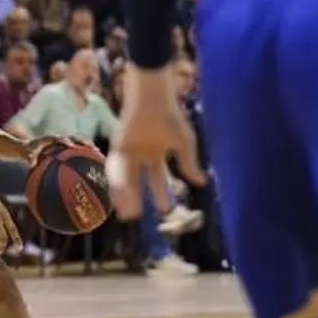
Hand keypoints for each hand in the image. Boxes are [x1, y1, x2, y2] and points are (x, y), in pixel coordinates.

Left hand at [24, 135, 90, 164]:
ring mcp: (64, 141)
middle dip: (84, 142)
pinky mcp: (66, 146)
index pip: (60, 139)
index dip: (66, 141)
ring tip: (99, 154)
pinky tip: (94, 161)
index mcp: (50, 139)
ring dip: (89, 147)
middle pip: (75, 138)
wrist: (27, 147)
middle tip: (93, 148)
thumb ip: (30, 158)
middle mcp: (59, 138)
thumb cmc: (27, 152)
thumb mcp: (27, 155)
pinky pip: (78, 148)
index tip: (72, 146)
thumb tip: (31, 164)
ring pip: (79, 142)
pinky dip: (86, 152)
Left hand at [106, 67, 206, 219]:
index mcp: (157, 153)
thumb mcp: (184, 144)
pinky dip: (117, 182)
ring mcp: (129, 151)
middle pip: (138, 181)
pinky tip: (118, 196)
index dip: (161, 194)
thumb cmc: (171, 118)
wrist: (153, 99)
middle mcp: (141, 154)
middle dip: (137, 199)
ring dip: (125, 196)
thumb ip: (189, 164)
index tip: (164, 210)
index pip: (158, 178)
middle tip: (135, 218)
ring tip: (127, 214)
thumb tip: (201, 183)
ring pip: (126, 178)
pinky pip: (117, 168)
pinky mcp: (119, 146)